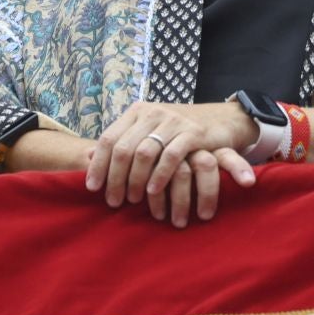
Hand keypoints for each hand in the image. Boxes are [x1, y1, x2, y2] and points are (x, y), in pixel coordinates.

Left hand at [84, 100, 258, 224]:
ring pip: (144, 152)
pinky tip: (153, 191)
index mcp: (137, 112)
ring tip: (132, 201)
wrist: (223, 118)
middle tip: (113, 202)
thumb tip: (91, 156)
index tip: (92, 188)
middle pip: (123, 148)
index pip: (109, 138)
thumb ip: (128, 141)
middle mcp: (152, 113)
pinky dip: (159, 175)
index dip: (97, 164)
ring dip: (134, 180)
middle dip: (115, 178)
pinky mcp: (193, 132)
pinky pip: (170, 155)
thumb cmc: (181, 132)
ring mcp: (173, 120)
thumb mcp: (152, 131)